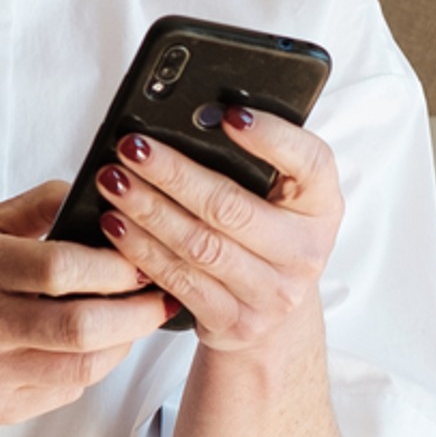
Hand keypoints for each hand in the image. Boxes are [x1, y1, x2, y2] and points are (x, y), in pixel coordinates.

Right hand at [0, 180, 170, 427]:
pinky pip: (62, 392)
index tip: (143, 259)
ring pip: (78, 367)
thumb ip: (37, 206)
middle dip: (135, 313)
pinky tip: (101, 347)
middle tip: (162, 297)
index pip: (59, 269)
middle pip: (78, 327)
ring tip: (139, 321)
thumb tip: (94, 189)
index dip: (113, 267)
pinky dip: (91, 368)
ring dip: (122, 344)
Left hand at [91, 111, 342, 352]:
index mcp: (322, 204)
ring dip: (148, 210)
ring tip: (113, 181)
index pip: (310, 162)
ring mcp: (273, 293)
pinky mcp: (237, 322)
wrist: (276, 315)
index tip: (228, 113)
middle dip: (174, 173)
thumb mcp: (280, 195)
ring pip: (199, 245)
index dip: (271, 137)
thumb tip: (195, 116)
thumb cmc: (269, 232)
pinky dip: (143, 250)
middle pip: (232, 206)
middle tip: (133, 147)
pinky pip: (181, 281)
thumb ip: (253, 160)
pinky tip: (117, 226)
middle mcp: (304, 250)